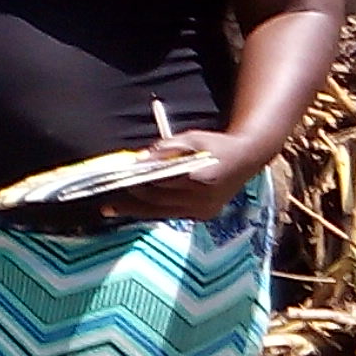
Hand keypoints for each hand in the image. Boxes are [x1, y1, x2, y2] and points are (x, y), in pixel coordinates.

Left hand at [101, 130, 260, 222]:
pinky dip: (152, 211)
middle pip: (159, 202)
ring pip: (163, 212)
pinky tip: (134, 208)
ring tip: (112, 208)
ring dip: (137, 210)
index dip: (140, 182)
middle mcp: (204, 199)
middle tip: (108, 199)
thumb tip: (140, 157)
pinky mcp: (204, 216)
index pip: (163, 183)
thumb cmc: (216, 145)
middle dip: (133, 200)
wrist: (247, 159)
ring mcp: (204, 210)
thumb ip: (167, 148)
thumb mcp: (193, 139)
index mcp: (202, 178)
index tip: (120, 180)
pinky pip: (172, 214)